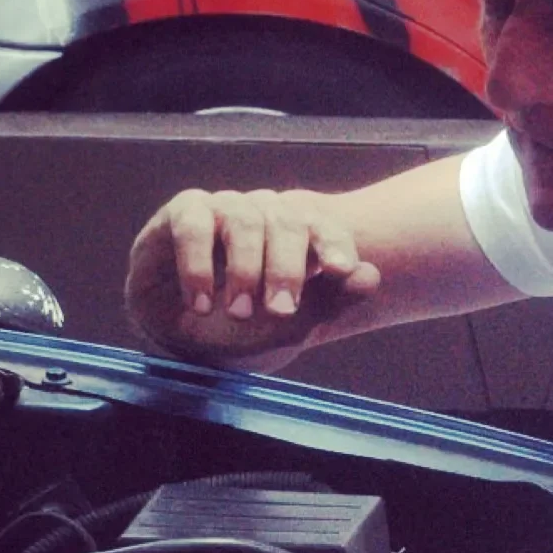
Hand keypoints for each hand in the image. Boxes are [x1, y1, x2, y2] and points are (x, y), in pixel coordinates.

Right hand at [124, 188, 381, 361]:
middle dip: (286, 269)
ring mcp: (223, 209)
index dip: (333, 242)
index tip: (341, 270)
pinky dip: (198, 266)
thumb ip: (331, 302)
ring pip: (244, 220)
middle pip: (285, 222)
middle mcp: (262, 214)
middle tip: (280, 311)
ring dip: (245, 270)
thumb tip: (372, 275)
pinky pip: (194, 225)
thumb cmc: (238, 332)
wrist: (180, 343)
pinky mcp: (182, 214)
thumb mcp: (289, 327)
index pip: (321, 225)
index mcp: (294, 234)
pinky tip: (202, 303)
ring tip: (240, 313)